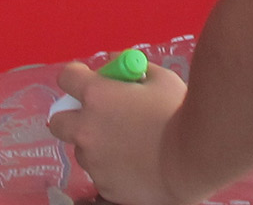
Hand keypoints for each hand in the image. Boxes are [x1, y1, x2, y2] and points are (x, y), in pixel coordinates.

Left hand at [48, 59, 189, 204]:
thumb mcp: (159, 78)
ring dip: (95, 144)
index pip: (66, 78)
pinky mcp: (105, 186)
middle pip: (58, 121)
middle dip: (71, 116)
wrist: (194, 159)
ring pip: (82, 150)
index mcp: (96, 95)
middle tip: (95, 117)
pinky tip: (135, 164)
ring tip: (126, 145)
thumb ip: (131, 70)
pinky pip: (101, 173)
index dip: (76, 77)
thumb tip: (117, 65)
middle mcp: (86, 129)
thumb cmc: (178, 112)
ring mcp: (94, 161)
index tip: (87, 80)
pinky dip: (112, 168)